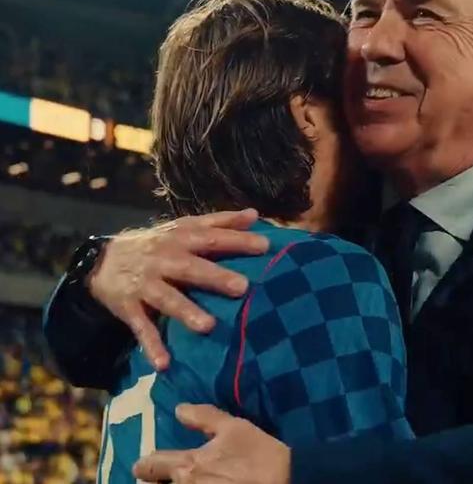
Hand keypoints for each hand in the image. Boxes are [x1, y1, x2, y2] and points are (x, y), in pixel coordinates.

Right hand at [87, 209, 268, 369]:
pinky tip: (164, 363)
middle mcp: (164, 259)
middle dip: (216, 277)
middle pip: (191, 268)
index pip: (212, 237)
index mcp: (181, 238)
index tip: (264, 246)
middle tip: (242, 287)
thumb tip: (255, 214)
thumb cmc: (157, 243)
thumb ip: (220, 222)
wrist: (102, 259)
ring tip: (209, 326)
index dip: (237, 240)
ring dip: (187, 312)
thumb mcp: (185, 227)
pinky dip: (151, 346)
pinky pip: (141, 328)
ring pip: (167, 298)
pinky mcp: (130, 307)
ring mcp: (146, 284)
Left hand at [133, 404, 290, 483]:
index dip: (145, 464)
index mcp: (187, 466)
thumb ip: (203, 417)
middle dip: (154, 481)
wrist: (284, 481)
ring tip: (179, 481)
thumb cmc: (258, 453)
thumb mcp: (234, 427)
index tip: (142, 464)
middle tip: (160, 476)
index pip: (151, 466)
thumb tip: (178, 409)